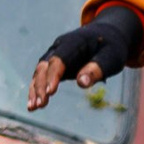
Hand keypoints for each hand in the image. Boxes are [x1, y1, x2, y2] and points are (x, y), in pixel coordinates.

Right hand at [25, 4, 143, 109]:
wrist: (105, 36)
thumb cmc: (110, 48)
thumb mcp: (110, 57)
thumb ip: (96, 69)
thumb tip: (81, 83)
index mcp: (73, 42)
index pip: (59, 59)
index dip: (53, 75)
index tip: (50, 93)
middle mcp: (59, 47)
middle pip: (45, 66)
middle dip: (41, 85)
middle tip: (41, 104)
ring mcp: (54, 55)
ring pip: (39, 71)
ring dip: (35, 89)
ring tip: (34, 108)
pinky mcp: (54, 65)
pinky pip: (41, 77)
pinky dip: (36, 89)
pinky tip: (33, 105)